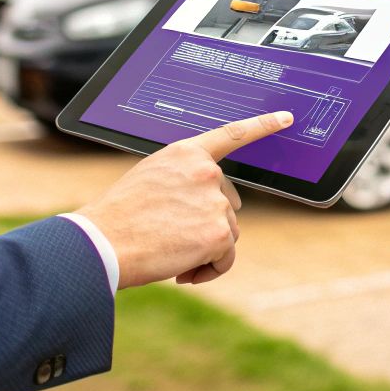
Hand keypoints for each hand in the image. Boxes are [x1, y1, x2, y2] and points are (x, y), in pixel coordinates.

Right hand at [74, 111, 292, 288]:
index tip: (287, 117)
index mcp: (186, 153)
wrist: (102, 243)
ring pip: (227, 233)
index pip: (231, 134)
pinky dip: (209, 270)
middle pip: (228, 204)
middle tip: (173, 238)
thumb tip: (216, 206)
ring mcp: (215, 202)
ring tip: (170, 255)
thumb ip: (184, 181)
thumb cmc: (118, 218)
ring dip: (205, 250)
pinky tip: (183, 273)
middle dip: (208, 224)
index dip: (262, 125)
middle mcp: (206, 172)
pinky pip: (225, 259)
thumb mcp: (151, 181)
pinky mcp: (218, 233)